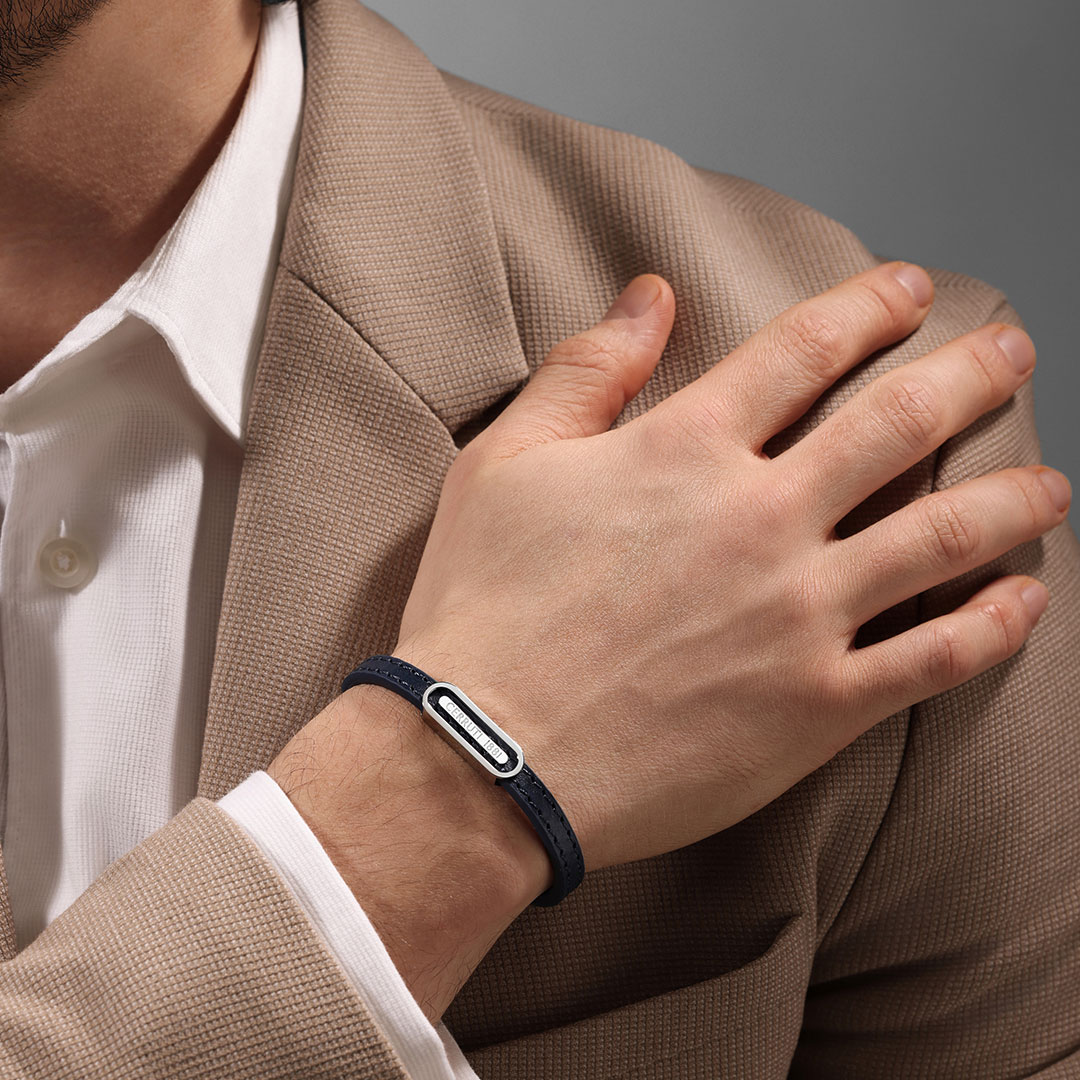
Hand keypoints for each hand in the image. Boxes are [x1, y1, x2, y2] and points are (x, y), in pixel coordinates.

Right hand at [394, 262, 1069, 874]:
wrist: (485, 756)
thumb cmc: (482, 608)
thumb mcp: (504, 464)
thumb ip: (583, 371)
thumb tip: (647, 294)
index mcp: (686, 450)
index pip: (803, 350)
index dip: (867, 306)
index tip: (910, 287)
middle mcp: (760, 516)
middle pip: (898, 421)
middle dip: (969, 372)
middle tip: (1012, 348)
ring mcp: (799, 614)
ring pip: (944, 534)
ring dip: (1012, 496)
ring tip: (1052, 480)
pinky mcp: (815, 706)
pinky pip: (935, 657)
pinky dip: (995, 624)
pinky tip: (1027, 598)